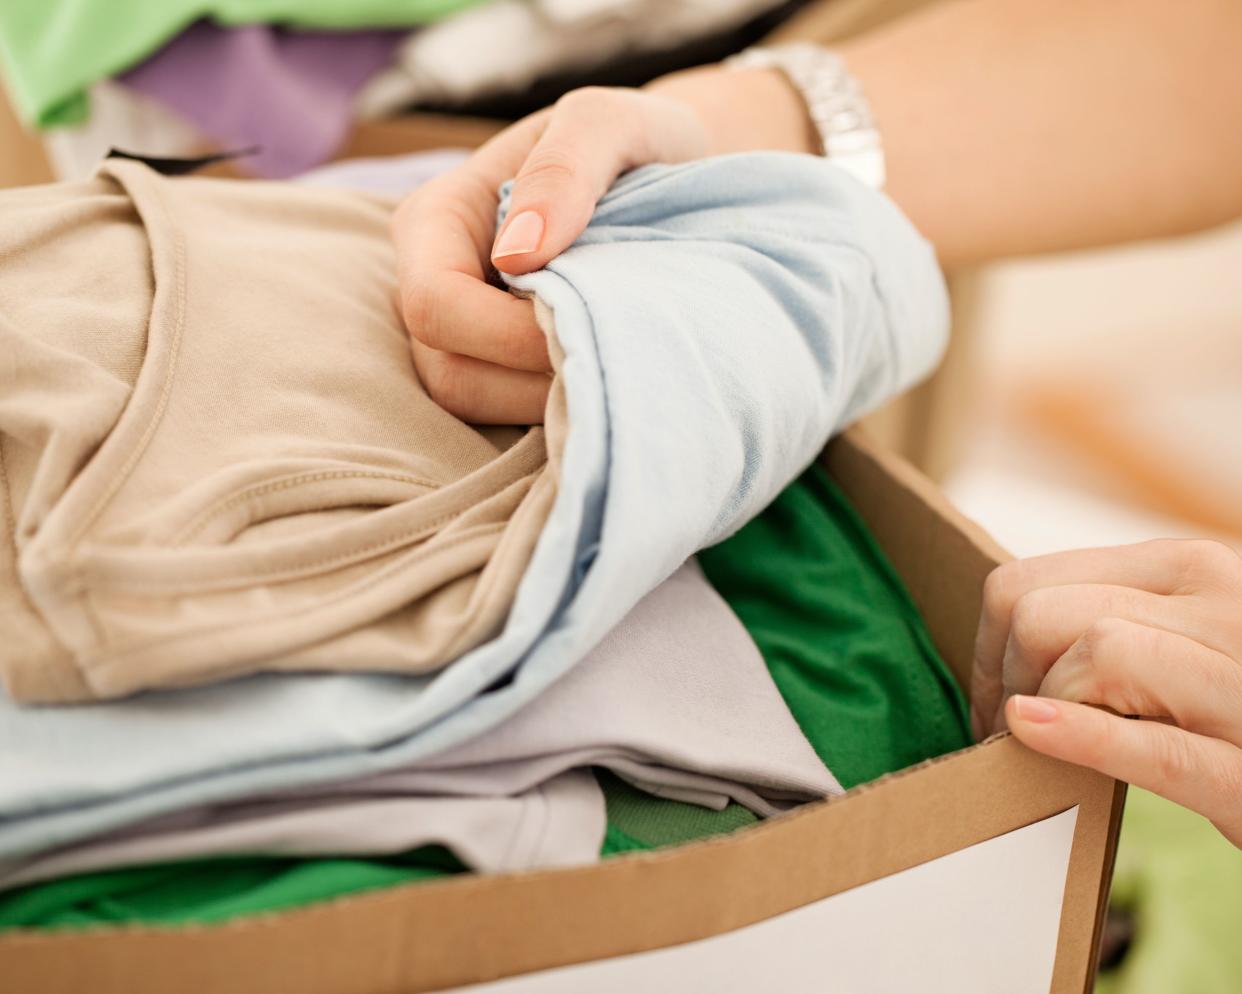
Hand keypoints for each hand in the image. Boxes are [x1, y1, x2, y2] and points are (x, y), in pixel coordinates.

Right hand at [392, 69, 813, 423]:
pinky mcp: (507, 374)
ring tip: (621, 357)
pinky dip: (569, 410)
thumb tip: (518, 256)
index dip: (503, 331)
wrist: (684, 177)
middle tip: (615, 347)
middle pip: (450, 372)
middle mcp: (438, 285)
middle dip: (532, 375)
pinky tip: (616, 377)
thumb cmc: (642, 143)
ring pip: (481, 406)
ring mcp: (468, 337)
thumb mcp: (611, 123)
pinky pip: (518, 417)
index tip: (588, 317)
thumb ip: (565, 167)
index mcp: (437, 221)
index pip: (434, 304)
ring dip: (554, 398)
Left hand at [971, 539, 1241, 847]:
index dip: (989, 647)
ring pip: (1097, 653)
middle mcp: (1224, 607)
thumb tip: (999, 635)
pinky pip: (1157, 747)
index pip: (1028, 582)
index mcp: (1191, 569)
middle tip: (1014, 733)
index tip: (995, 695)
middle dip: (1007, 679)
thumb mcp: (1176, 640)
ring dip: (1052, 710)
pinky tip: (1035, 729)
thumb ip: (1104, 616)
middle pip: (1043, 617)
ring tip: (1054, 750)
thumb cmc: (1228, 713)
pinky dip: (1085, 736)